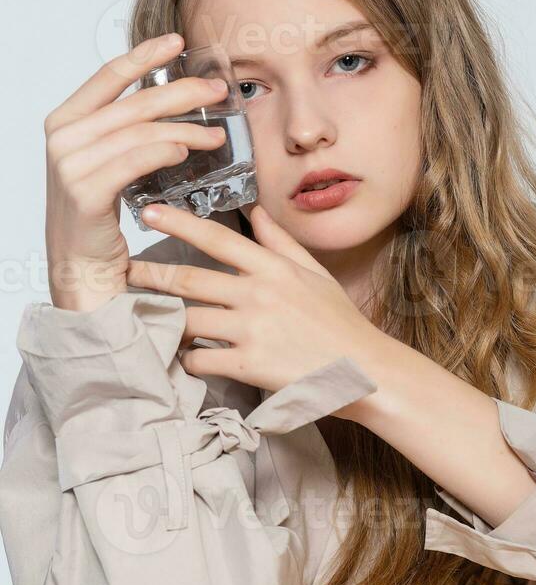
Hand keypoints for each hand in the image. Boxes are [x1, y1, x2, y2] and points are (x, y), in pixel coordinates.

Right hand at [44, 33, 228, 310]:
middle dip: (182, 93)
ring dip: (185, 129)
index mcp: (65, 123)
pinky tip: (187, 151)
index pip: (109, 76)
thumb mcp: (106, 165)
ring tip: (216, 134)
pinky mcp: (85, 193)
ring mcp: (70, 165)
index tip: (177, 42)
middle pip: (134, 102)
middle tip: (217, 91)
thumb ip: (125, 132)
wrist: (80, 272)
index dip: (145, 55)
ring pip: (140, 132)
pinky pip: (134, 161)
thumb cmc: (98, 221)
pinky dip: (164, 152)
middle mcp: (63, 138)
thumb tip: (170, 102)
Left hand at [125, 202, 386, 415]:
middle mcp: (259, 294)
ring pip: (188, 321)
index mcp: (273, 268)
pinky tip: (187, 360)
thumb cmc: (340, 323)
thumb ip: (281, 243)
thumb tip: (256, 213)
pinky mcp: (249, 366)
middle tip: (121, 271)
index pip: (217, 238)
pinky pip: (201, 361)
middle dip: (149, 275)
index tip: (148, 213)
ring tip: (146, 320)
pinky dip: (187, 361)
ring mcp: (252, 330)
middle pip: (188, 279)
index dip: (178, 223)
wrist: (365, 371)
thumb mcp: (315, 274)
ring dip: (165, 322)